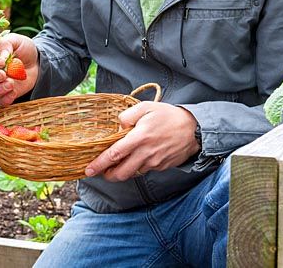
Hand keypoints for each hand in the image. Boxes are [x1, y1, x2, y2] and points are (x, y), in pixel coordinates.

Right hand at [0, 33, 37, 105]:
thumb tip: (2, 56)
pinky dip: (6, 99)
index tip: (2, 62)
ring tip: (11, 83)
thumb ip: (6, 44)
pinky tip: (13, 91)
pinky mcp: (4, 95)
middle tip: (3, 74)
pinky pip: (0, 102)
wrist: (36, 62)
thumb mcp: (15, 40)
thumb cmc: (22, 49)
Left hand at [85, 102, 199, 181]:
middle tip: (100, 172)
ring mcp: (154, 162)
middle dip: (107, 175)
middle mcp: (146, 153)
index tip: (89, 170)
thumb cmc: (168, 116)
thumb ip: (128, 115)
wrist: (194, 129)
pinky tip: (136, 158)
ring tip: (116, 165)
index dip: (100, 164)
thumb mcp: (146, 107)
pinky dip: (136, 167)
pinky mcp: (161, 167)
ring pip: (132, 173)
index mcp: (139, 138)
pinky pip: (144, 170)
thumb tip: (117, 126)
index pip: (114, 154)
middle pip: (121, 172)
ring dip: (121, 172)